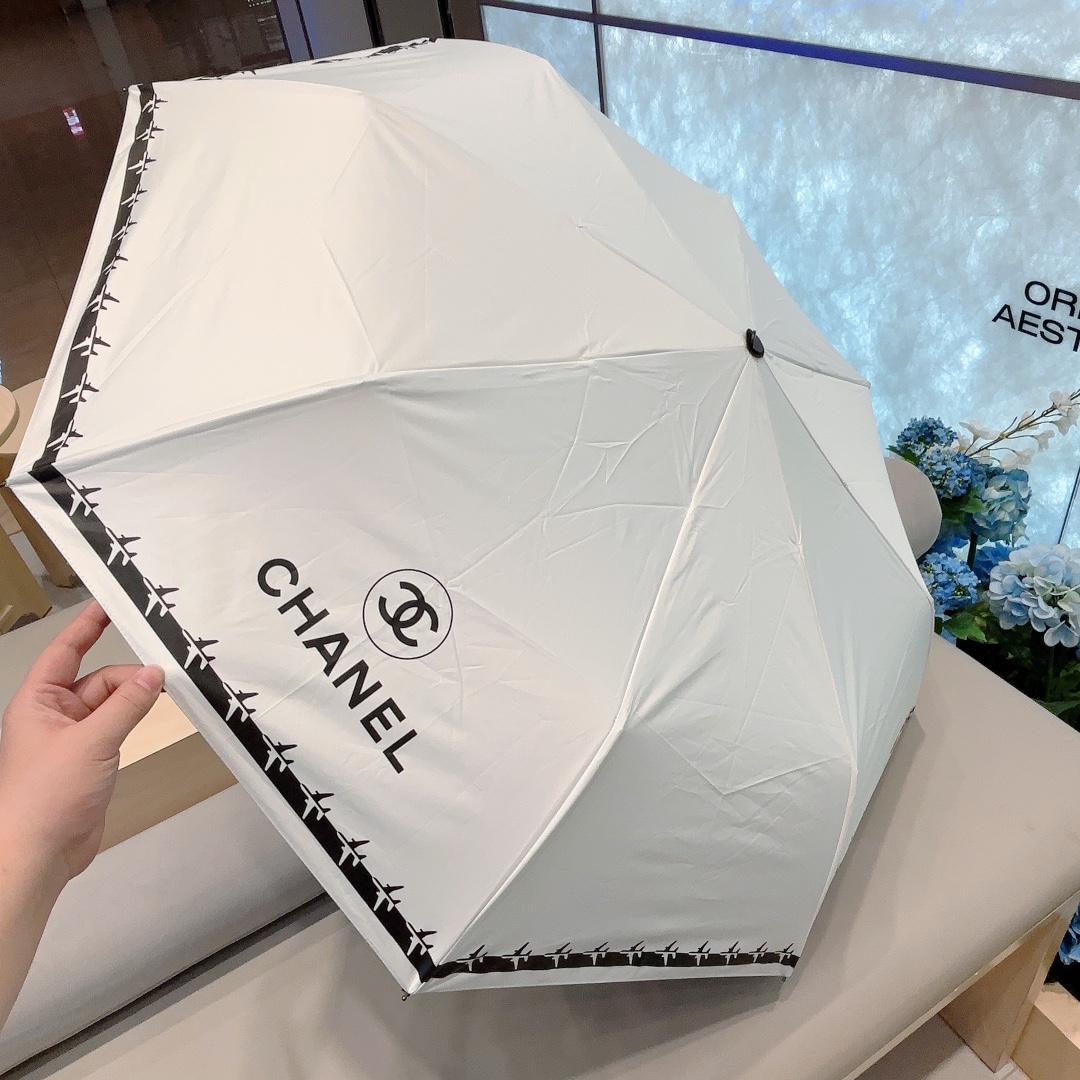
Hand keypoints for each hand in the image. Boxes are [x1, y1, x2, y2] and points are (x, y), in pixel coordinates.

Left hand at [0, 602, 163, 885]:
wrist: (39, 853)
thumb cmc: (44, 798)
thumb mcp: (92, 741)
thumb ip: (127, 704)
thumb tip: (154, 674)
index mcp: (38, 702)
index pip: (65, 651)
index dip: (88, 626)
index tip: (111, 604)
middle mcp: (53, 715)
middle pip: (98, 678)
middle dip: (128, 676)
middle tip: (162, 674)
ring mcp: (73, 738)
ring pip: (112, 703)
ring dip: (134, 701)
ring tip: (162, 697)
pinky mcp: (90, 760)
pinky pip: (117, 727)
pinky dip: (135, 720)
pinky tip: (152, 718)